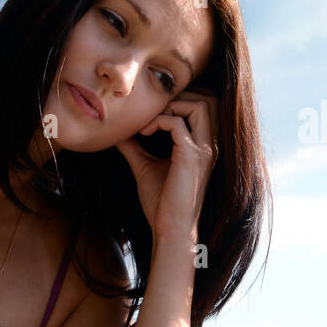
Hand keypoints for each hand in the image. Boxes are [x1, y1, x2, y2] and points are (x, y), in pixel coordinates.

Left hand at [114, 90, 218, 241]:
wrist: (170, 229)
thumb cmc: (161, 203)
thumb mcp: (145, 167)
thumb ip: (135, 147)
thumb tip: (118, 132)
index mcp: (202, 146)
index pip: (203, 106)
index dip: (179, 101)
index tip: (151, 116)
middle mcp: (208, 144)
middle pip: (207, 100)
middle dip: (178, 97)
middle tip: (152, 112)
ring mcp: (203, 149)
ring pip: (200, 104)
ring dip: (171, 105)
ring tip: (148, 122)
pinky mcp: (191, 156)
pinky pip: (177, 123)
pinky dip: (158, 121)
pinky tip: (143, 134)